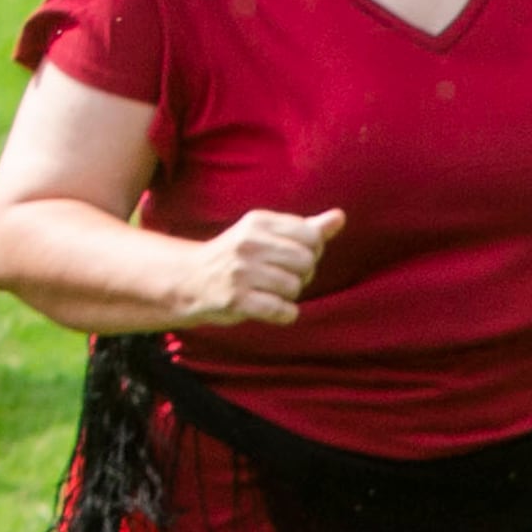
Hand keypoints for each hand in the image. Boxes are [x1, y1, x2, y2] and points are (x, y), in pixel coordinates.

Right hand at [173, 205, 343, 327]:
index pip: (310, 235)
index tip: (296, 259)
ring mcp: (241, 272)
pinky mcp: (236, 300)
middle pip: (306, 261)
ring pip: (294, 286)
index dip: (312, 251)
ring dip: (291, 295)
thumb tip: (340, 217)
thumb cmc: (238, 257)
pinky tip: (277, 310)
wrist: (191, 281)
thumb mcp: (266, 235)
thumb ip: (305, 228)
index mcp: (259, 222)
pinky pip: (280, 309)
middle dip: (304, 274)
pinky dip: (285, 313)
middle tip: (287, 279)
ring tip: (275, 292)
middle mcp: (249, 243)